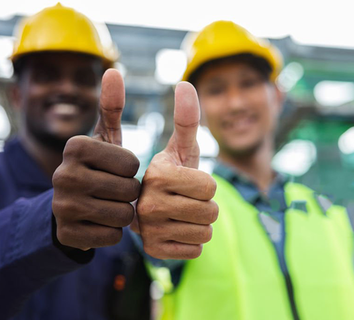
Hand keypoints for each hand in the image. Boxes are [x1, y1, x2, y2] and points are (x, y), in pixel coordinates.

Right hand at [52, 69, 139, 250]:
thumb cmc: (96, 167)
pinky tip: (99, 222)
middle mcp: (63, 174)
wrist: (68, 205)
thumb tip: (113, 70)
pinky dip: (112, 231)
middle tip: (114, 190)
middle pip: (129, 190)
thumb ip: (111, 106)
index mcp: (76, 147)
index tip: (116, 170)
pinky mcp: (67, 234)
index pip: (132, 164)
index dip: (131, 170)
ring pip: (123, 215)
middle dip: (129, 193)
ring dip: (124, 212)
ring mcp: (62, 207)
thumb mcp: (103, 138)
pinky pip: (112, 236)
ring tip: (109, 204)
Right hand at [135, 81, 217, 259]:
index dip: (204, 184)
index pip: (210, 187)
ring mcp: (148, 231)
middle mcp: (147, 204)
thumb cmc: (167, 176)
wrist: (142, 209)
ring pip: (206, 233)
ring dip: (198, 224)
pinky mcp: (153, 252)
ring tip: (177, 216)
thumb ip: (186, 119)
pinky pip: (196, 250)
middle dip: (204, 206)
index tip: (183, 182)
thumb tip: (186, 83)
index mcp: (156, 175)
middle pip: (211, 212)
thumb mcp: (177, 149)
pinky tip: (172, 232)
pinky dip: (190, 243)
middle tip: (182, 201)